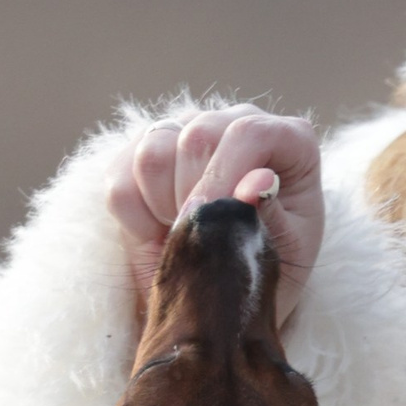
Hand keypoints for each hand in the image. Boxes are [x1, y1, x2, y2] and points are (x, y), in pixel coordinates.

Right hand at [107, 107, 324, 328]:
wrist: (235, 285)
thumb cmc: (273, 264)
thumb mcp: (286, 252)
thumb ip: (272, 217)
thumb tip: (257, 182)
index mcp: (287, 139)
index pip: (247, 134)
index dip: (224, 179)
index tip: (212, 226)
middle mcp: (234, 120)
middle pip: (195, 137)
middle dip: (193, 200)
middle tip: (204, 241)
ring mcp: (186, 128)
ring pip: (152, 153)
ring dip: (163, 207)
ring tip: (188, 235)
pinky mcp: (143, 149)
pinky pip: (118, 178)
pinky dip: (133, 217)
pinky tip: (161, 231)